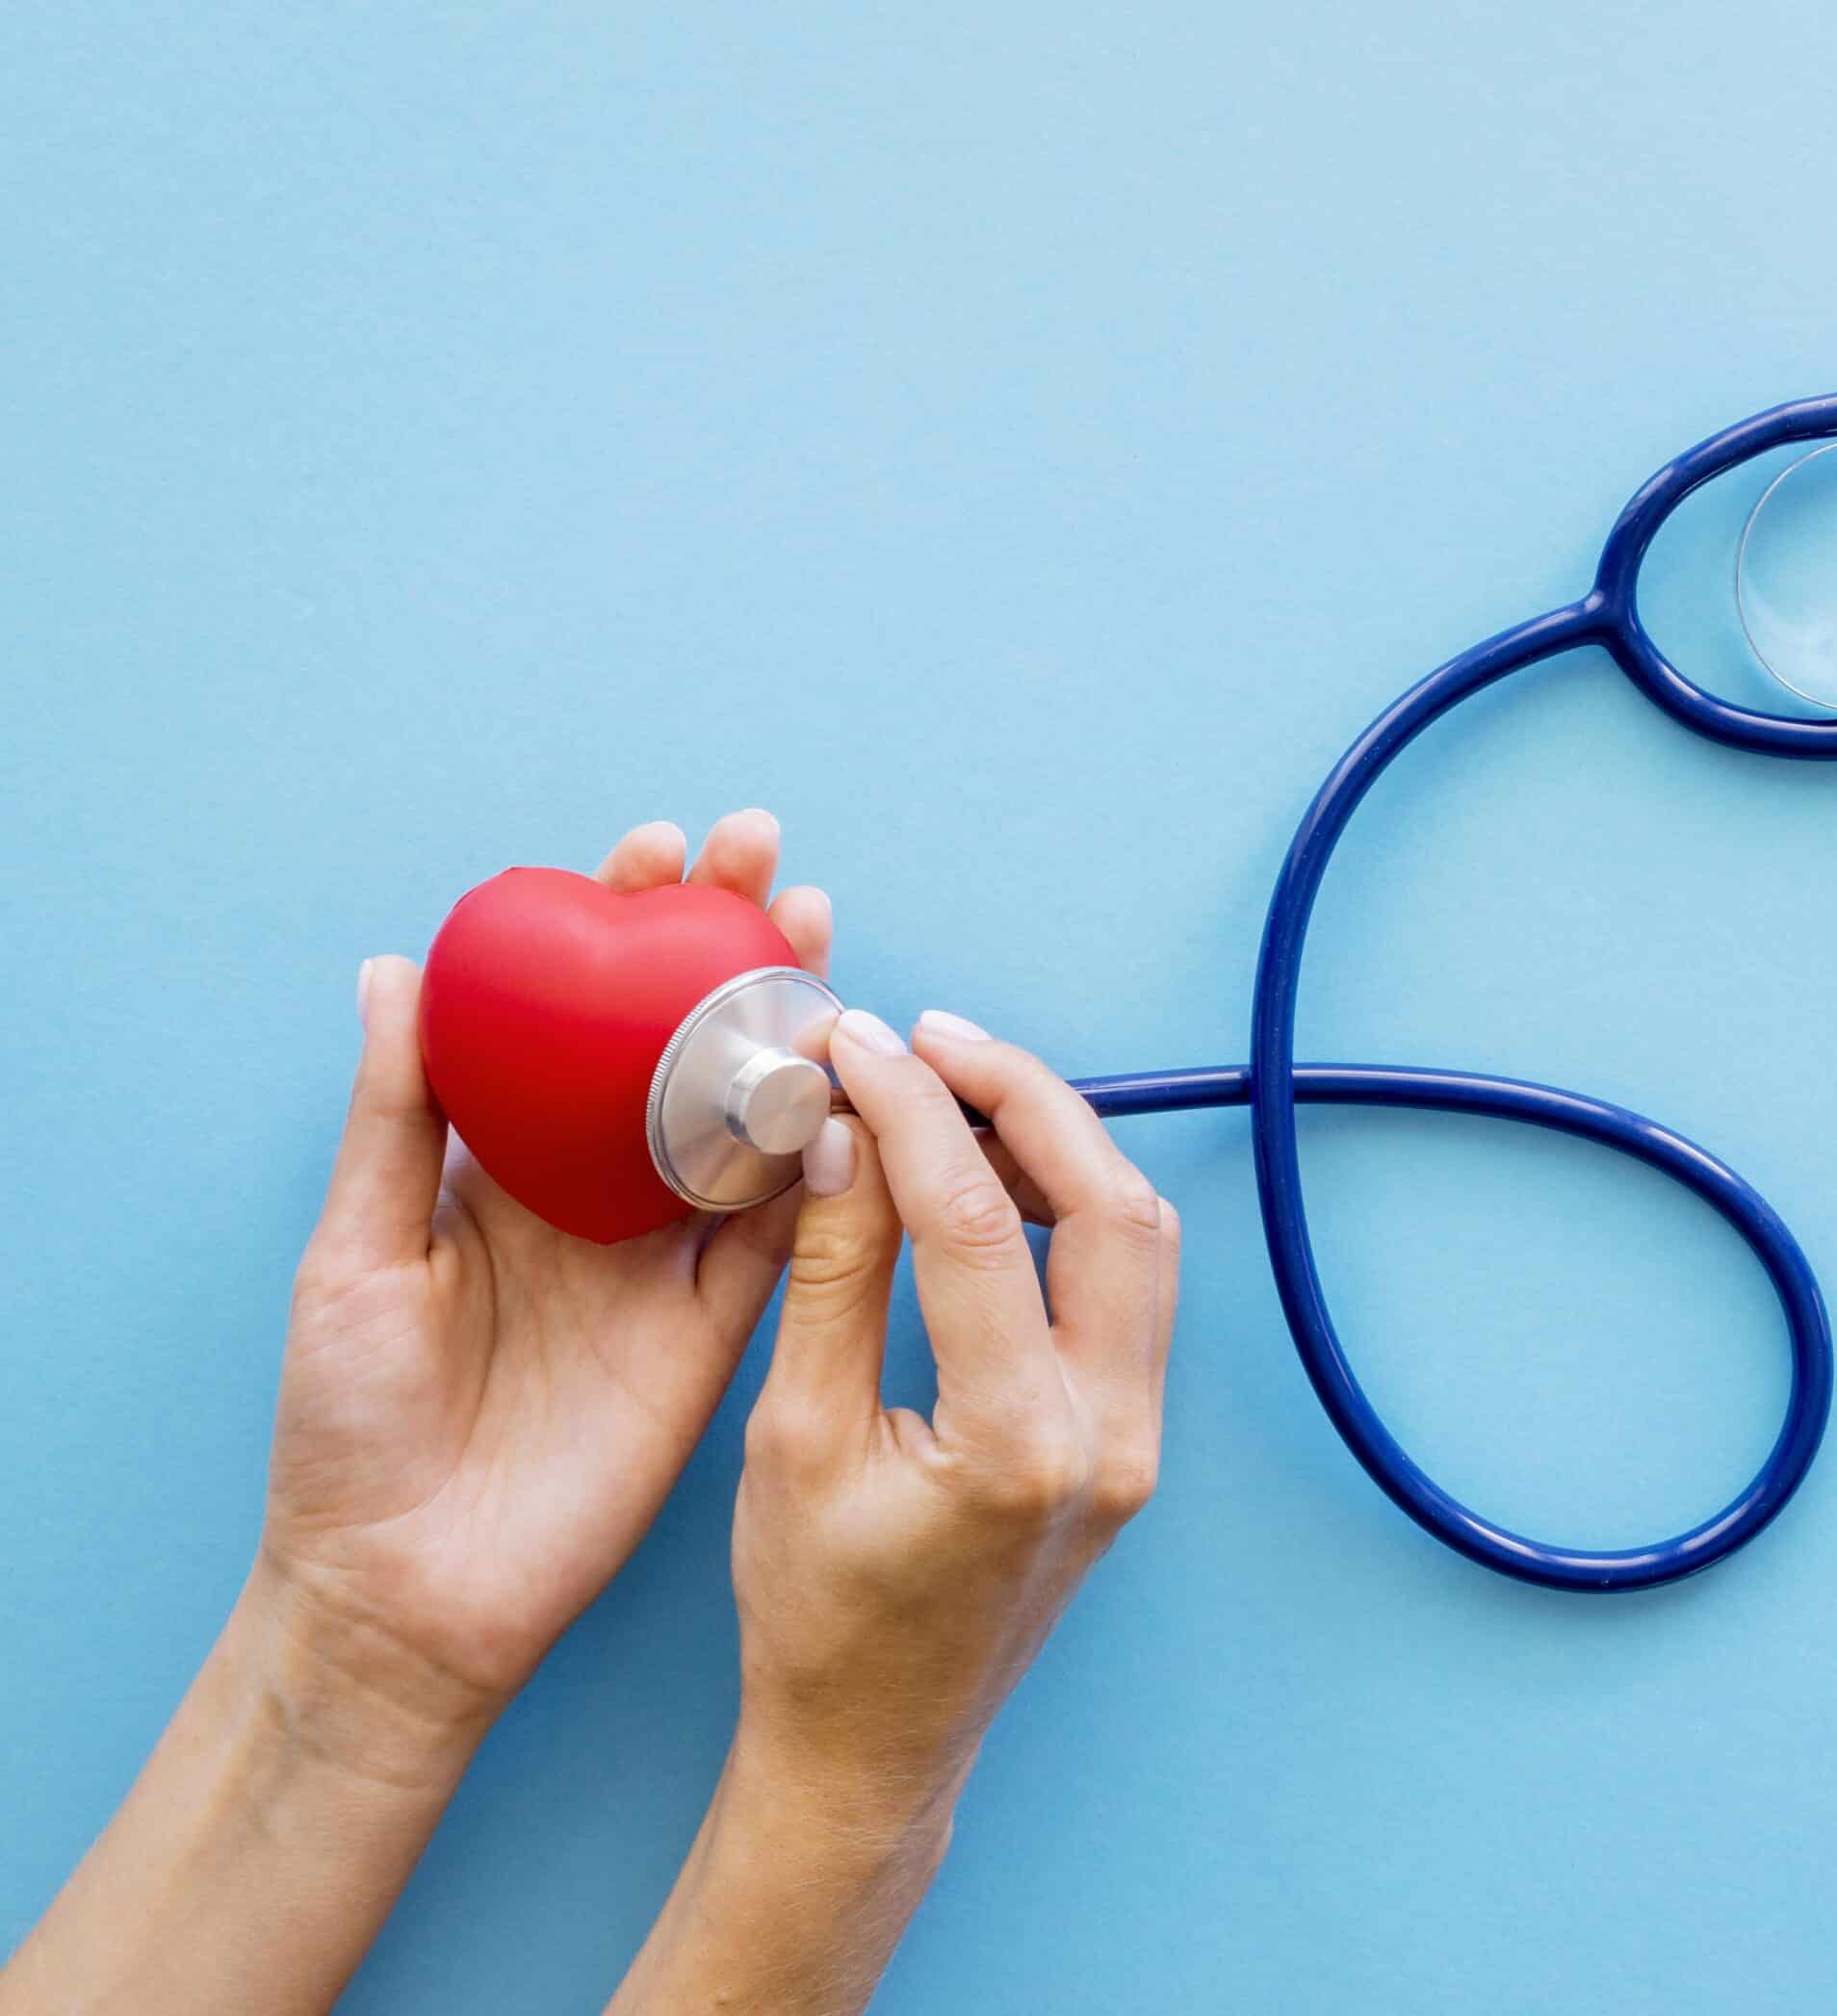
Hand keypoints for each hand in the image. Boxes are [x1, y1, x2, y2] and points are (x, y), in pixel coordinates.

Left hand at [262, 811, 833, 1750]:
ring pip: (752, 1117)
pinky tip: (859, 1082)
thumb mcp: (355, 1254)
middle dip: (727, 945)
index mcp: (509, 1164)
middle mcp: (599, 1194)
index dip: (618, 929)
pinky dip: (830, 1158)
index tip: (652, 852)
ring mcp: (667, 1258)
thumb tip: (399, 966)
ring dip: (795, 1026)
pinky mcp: (721, 1328)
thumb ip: (398, 1117)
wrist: (412, 1590)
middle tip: (767, 860)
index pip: (578, 1018)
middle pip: (683, 1044)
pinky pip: (790, 1230)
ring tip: (822, 938)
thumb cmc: (350, 1426)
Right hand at [607, 1007, 1174, 2013]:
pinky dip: (1068, 1207)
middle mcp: (1108, 1437)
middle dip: (1023, 1098)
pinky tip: (989, 1171)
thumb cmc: (813, 1617)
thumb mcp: (791, 1441)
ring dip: (1058, 1145)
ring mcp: (1136, 1441)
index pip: (972, 1223)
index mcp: (1017, 1446)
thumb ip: (831, 1276)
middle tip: (927, 1038)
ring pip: (1138, 1237)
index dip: (909, 1111)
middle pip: (1109, 1206)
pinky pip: (1126, 1286)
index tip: (853, 1045)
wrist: (875, 1743)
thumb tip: (842, 1128)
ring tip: (952, 1087)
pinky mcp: (1129, 1439)